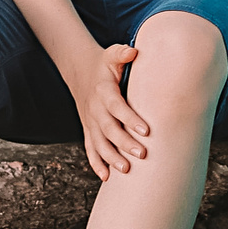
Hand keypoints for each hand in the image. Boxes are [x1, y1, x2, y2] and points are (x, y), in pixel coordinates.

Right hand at [66, 42, 148, 177]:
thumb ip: (122, 53)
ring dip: (111, 158)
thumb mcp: (111, 55)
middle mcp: (95, 109)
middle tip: (142, 154)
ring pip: (99, 143)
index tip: (146, 131)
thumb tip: (134, 51)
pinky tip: (106, 177)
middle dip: (125, 144)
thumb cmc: (104, 65)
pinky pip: (90, 149)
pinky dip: (96, 163)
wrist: (80, 71)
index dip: (130, 119)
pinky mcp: (88, 129)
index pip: (117, 107)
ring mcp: (90, 122)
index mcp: (103, 92)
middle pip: (109, 130)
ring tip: (126, 170)